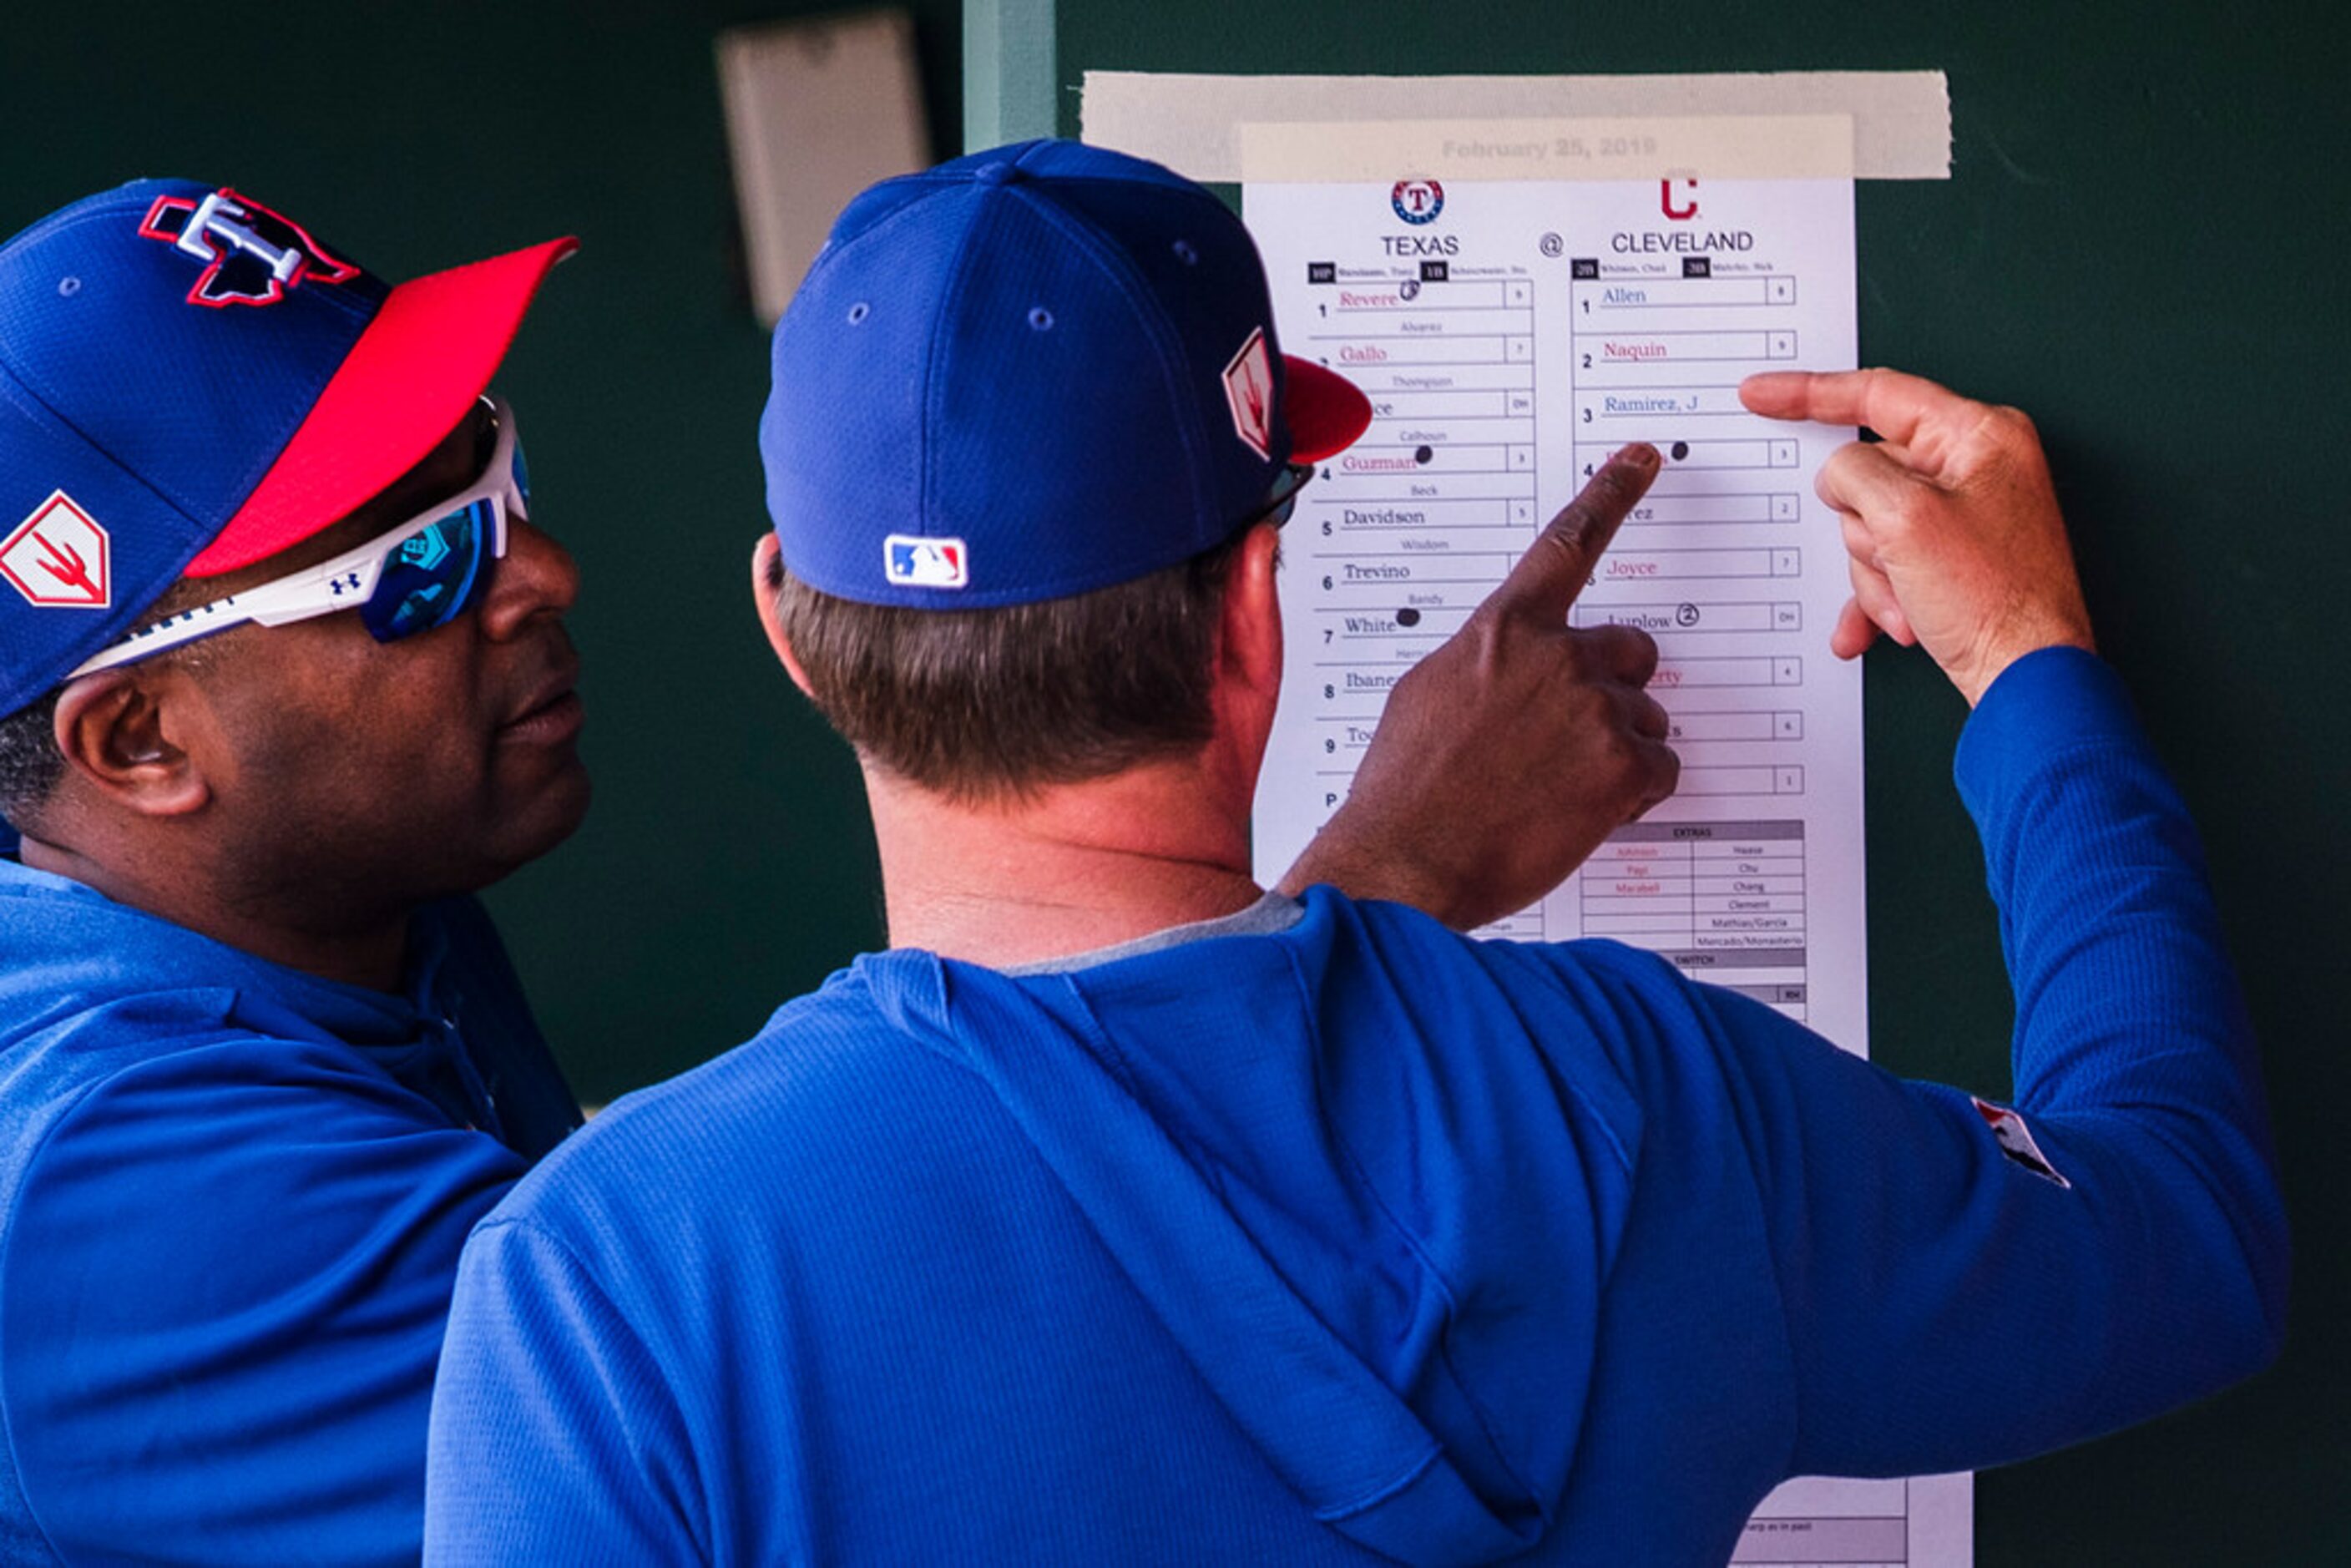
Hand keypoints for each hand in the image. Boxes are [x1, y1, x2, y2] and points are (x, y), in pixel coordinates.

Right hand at [1278, 446, 1679, 929]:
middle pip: (1632, 650)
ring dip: (1617, 752)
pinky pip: (1661, 769)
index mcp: (1503, 630)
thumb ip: (1487, 663)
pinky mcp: (1623, 767)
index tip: (1642, 459)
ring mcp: (1595, 710)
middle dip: (1613, 690)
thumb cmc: (1407, 788)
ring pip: (1646, 718)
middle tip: (1569, 739)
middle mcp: (1557, 657)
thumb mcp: (1429, 694)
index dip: (1611, 495)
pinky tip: (1579, 812)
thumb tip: (1511, 671)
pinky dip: (1632, 795)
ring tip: (1556, 789)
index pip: (1567, 545)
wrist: (1406, 858)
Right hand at [1740, 368, 2095, 705]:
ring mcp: (1966, 514)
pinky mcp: (1957, 558)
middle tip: (1895, 562)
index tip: (1761, 395)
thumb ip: (1855, 474)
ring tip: (1911, 604)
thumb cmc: (1994, 601)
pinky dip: (1881, 597)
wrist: (2028, 680)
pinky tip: (1889, 623)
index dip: (1808, 394)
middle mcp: (1976, 467)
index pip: (1877, 395)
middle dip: (1865, 531)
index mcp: (1978, 436)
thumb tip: (1838, 476)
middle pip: (1869, 475)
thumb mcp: (1905, 519)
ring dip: (1876, 575)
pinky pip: (1892, 564)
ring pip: (1873, 527)